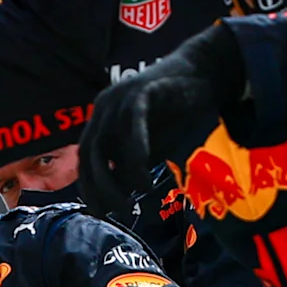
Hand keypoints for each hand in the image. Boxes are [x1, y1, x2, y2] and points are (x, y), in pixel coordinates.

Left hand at [84, 26, 247, 220]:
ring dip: (117, 177)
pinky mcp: (141, 91)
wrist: (202, 73)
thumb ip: (130, 167)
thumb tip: (118, 198)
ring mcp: (119, 98)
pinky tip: (144, 174)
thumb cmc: (174, 112)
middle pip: (89, 154)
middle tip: (120, 211)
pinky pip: (132, 123)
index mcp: (101, 120)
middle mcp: (103, 108)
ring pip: (105, 143)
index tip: (101, 213)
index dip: (89, 187)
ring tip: (135, 198)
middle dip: (100, 188)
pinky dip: (136, 150)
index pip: (85, 159)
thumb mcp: (148, 147)